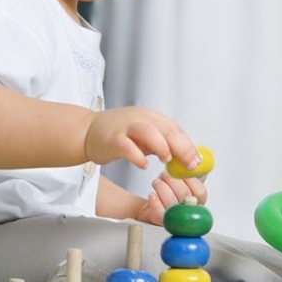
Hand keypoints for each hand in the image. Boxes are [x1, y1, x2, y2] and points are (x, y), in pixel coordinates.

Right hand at [84, 106, 199, 169]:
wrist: (86, 131)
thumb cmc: (118, 135)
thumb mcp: (145, 135)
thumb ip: (163, 143)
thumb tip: (185, 158)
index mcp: (151, 117)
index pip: (174, 128)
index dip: (187, 145)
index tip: (196, 161)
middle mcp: (140, 118)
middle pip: (166, 129)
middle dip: (181, 147)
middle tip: (189, 164)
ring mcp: (125, 127)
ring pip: (148, 132)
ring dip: (161, 146)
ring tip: (167, 160)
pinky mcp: (112, 139)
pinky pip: (127, 146)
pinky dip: (137, 156)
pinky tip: (144, 165)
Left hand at [135, 171, 208, 224]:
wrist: (153, 202)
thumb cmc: (170, 189)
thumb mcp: (184, 177)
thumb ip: (193, 170)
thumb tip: (200, 160)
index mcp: (198, 200)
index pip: (200, 192)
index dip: (190, 179)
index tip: (181, 170)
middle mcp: (189, 211)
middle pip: (185, 196)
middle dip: (173, 180)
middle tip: (164, 174)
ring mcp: (176, 219)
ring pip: (172, 204)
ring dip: (162, 188)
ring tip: (157, 182)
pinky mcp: (161, 222)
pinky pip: (160, 214)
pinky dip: (155, 202)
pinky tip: (152, 195)